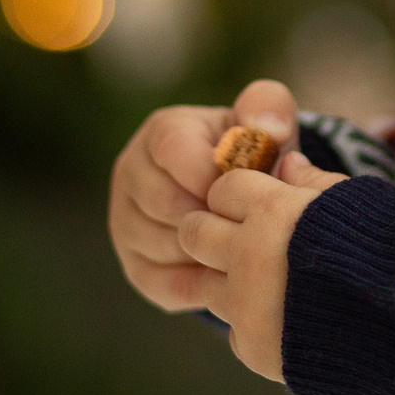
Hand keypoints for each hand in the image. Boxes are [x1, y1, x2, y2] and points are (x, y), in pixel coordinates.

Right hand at [109, 78, 303, 314]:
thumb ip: (270, 109)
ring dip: (208, 250)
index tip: (246, 190)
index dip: (215, 174)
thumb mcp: (266, 126)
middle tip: (248, 223)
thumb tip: (266, 128)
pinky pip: (161, 283)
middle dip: (213, 215)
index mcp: (162, 132)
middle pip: (164, 202)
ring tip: (243, 246)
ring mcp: (125, 221)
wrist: (245, 201)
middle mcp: (131, 172)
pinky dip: (200, 285)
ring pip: (161, 245)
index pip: (174, 150)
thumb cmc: (256, 157)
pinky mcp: (134, 265)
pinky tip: (232, 275)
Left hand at [177, 150, 345, 381]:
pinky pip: (233, 330)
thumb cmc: (389, 247)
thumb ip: (312, 181)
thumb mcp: (354, 200)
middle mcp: (248, 257)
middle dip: (214, 231)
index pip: (222, 189)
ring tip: (272, 283)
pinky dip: (252, 324)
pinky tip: (288, 319)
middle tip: (243, 239)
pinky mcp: (253, 350)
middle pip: (195, 233)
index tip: (257, 203)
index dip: (240, 194)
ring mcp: (247, 308)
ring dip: (230, 280)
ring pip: (208, 284)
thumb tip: (289, 163)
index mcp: (272, 211)